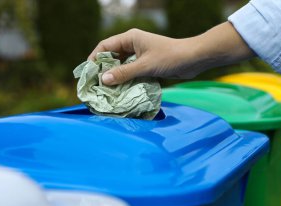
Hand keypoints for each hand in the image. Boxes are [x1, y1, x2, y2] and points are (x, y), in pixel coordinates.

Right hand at [89, 22, 254, 84]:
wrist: (193, 59)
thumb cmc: (170, 57)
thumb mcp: (145, 66)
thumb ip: (124, 73)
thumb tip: (103, 79)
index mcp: (130, 38)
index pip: (105, 46)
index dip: (94, 59)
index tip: (88, 74)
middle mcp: (133, 45)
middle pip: (112, 57)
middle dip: (104, 70)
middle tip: (95, 86)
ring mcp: (141, 55)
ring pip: (122, 66)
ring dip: (115, 77)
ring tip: (106, 92)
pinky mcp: (148, 65)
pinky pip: (132, 73)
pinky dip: (126, 81)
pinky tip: (121, 92)